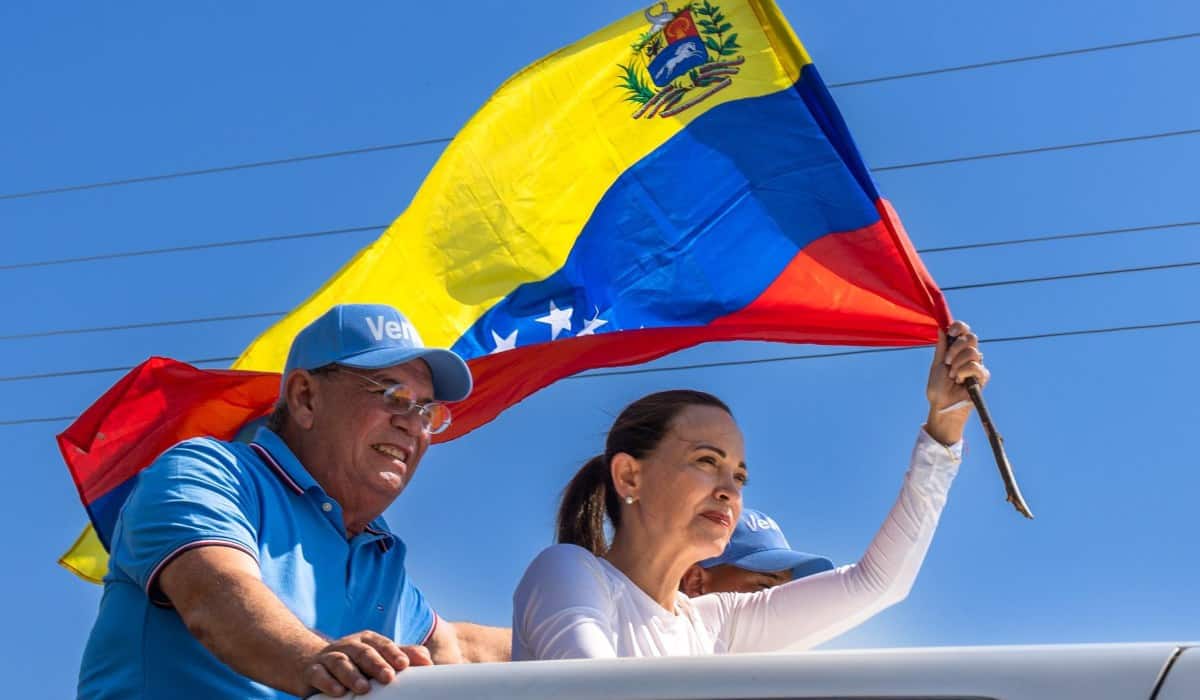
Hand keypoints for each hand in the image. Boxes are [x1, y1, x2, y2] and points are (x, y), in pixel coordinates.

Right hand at [300, 631, 431, 696]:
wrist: (310, 662)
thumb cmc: (353, 661)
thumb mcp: (377, 655)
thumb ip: (401, 655)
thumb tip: (428, 660)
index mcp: (366, 640)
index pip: (382, 644)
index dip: (393, 653)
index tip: (404, 664)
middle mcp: (348, 645)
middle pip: (363, 652)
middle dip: (376, 664)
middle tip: (388, 677)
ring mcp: (329, 657)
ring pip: (340, 662)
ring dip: (352, 674)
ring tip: (364, 688)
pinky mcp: (312, 670)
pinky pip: (319, 674)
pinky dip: (328, 682)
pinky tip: (338, 691)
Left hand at [924, 321, 989, 445]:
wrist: (942, 405)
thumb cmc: (938, 388)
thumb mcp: (937, 365)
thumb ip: (941, 348)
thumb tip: (941, 329)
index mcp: (957, 350)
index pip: (964, 330)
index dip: (959, 327)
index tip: (950, 332)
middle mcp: (969, 355)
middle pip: (971, 338)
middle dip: (956, 348)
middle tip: (947, 362)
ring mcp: (977, 365)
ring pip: (973, 352)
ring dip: (957, 364)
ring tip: (952, 376)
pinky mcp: (983, 376)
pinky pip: (975, 366)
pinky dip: (963, 373)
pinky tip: (960, 381)